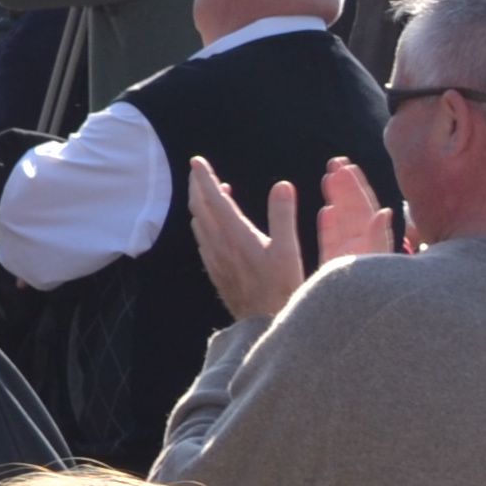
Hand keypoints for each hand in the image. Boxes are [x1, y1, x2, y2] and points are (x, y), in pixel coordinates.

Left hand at [188, 154, 394, 323]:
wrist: (262, 324)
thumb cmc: (280, 288)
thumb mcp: (288, 250)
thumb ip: (283, 216)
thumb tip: (282, 185)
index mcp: (235, 235)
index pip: (213, 199)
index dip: (205, 178)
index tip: (197, 161)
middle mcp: (218, 245)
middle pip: (200, 208)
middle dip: (198, 186)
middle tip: (199, 170)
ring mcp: (214, 258)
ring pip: (199, 223)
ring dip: (200, 203)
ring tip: (209, 189)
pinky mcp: (215, 269)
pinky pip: (203, 238)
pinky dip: (205, 221)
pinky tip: (215, 222)